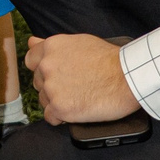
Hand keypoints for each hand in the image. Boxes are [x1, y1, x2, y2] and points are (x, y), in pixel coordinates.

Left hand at [23, 33, 141, 123]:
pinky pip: (51, 117)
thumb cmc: (110, 60)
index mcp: (51, 47)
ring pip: (44, 100)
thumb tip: (32, 42)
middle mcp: (47, 66)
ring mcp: (52, 88)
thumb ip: (54, 46)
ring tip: (78, 98)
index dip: (43, 69)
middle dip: (52, 86)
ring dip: (56, 102)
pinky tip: (76, 110)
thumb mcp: (80, 42)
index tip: (54, 74)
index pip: (31, 60)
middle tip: (74, 87)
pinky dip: (61, 117)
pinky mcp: (60, 108)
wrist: (128, 77)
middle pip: (38, 82)